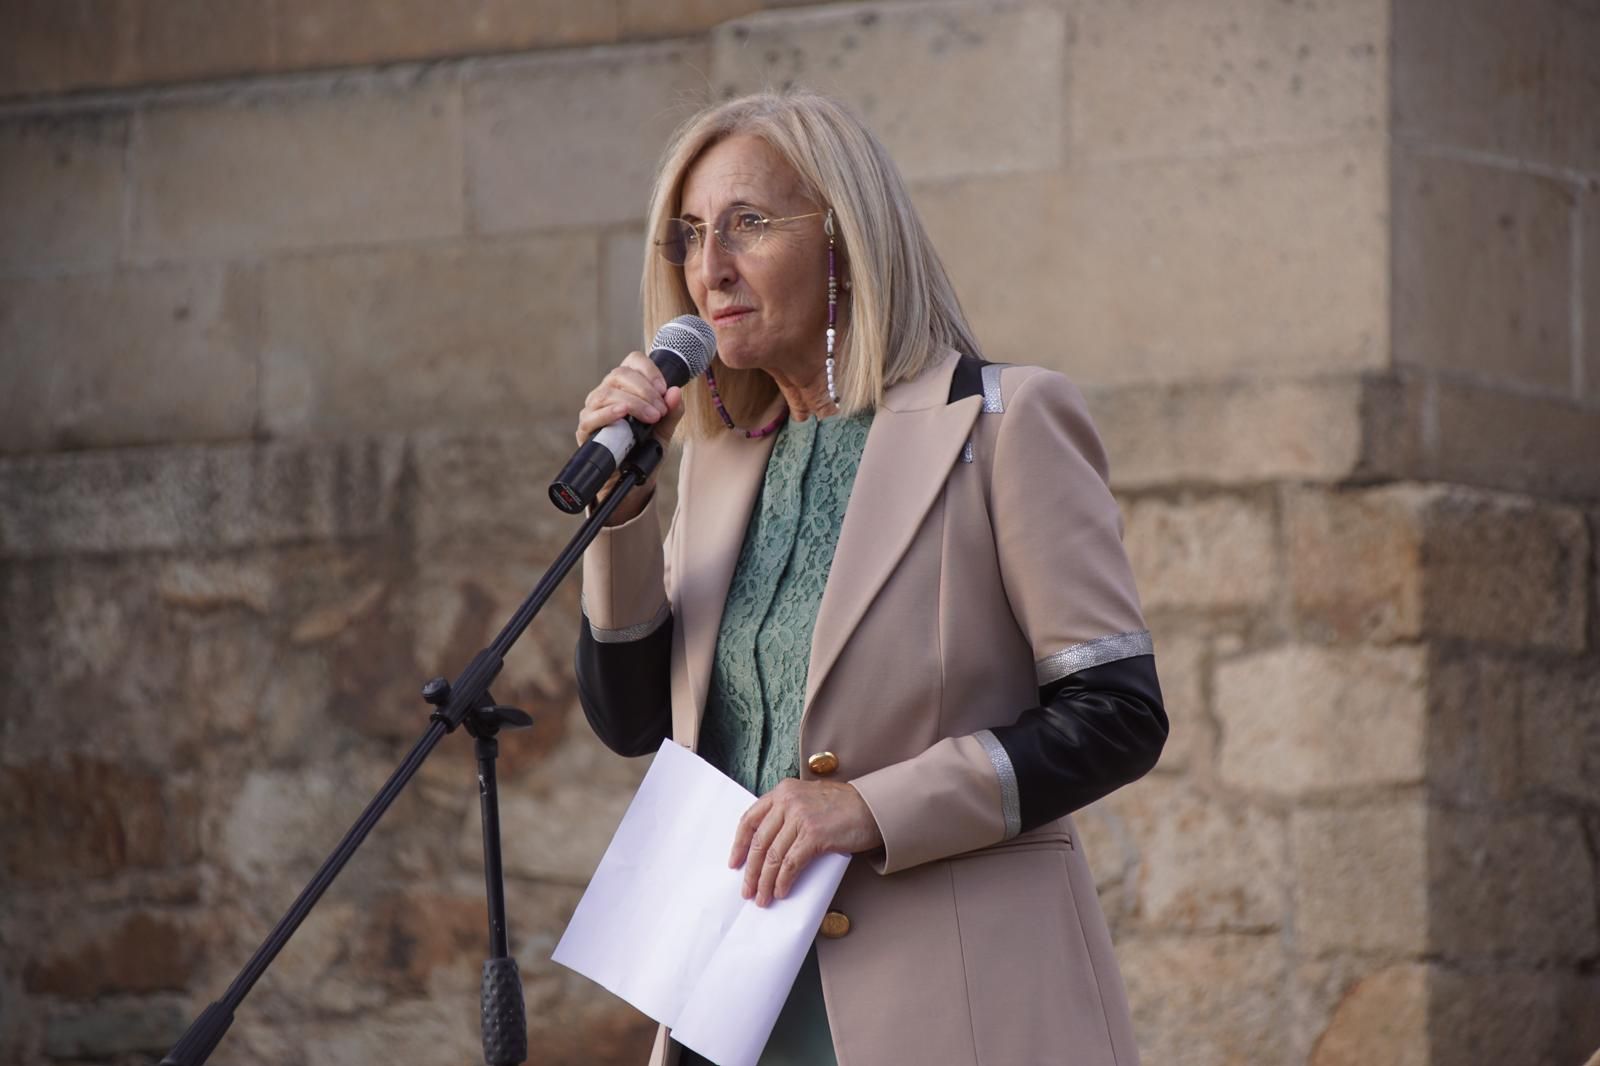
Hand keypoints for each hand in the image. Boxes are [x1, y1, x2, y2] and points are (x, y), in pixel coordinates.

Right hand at [575, 350, 685, 523]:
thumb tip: (676, 392)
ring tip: (651, 417)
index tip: (664, 388)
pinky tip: (622, 412)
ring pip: (607, 393)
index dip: (649, 370)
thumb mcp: (664, 432)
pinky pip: (591, 416)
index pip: (633, 362)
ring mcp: (594, 409)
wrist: (631, 481)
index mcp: (626, 386)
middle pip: (620, 375)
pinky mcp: (586, 429)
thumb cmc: (644, 450)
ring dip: (633, 402)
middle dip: (645, 391)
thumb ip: (672, 413)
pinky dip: (608, 413)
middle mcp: (607, 392)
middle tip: (660, 411)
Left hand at [729, 779, 884, 906]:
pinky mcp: (814, 835)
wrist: (874, 807)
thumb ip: (787, 814)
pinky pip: (790, 864)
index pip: (750, 819)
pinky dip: (783, 881)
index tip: (734, 864)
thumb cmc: (844, 807)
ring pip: (773, 856)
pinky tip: (781, 891)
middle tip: (748, 891)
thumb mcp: (808, 799)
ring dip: (765, 882)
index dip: (739, 845)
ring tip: (763, 898)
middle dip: (751, 871)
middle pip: (760, 842)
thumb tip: (768, 850)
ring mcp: (801, 817)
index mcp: (783, 791)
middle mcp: (788, 801)